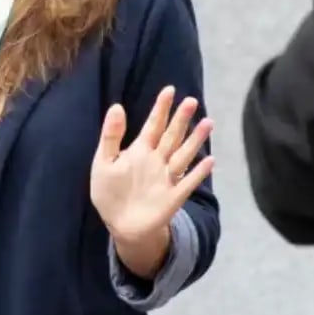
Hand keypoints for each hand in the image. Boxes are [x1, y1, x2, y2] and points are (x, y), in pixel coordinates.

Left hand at [92, 88, 215, 272]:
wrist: (120, 224)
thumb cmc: (111, 192)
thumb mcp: (103, 162)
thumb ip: (111, 136)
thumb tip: (116, 106)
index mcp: (140, 150)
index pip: (153, 125)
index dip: (161, 108)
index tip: (169, 90)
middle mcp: (157, 160)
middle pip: (172, 136)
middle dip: (181, 119)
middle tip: (191, 101)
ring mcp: (167, 178)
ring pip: (183, 154)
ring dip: (195, 140)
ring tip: (207, 123)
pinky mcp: (173, 197)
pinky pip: (187, 183)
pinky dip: (198, 173)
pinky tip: (210, 160)